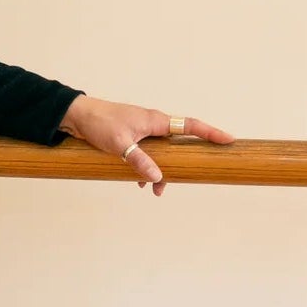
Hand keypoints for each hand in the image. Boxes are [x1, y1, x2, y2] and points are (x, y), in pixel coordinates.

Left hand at [57, 93, 234, 194]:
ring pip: (163, 153)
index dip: (211, 133)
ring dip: (162, 171)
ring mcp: (144, 132)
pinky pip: (148, 155)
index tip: (229, 140)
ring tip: (156, 190)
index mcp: (156, 121)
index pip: (190, 126)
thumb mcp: (120, 144)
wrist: (78, 116)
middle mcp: (153, 125)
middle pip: (179, 144)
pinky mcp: (133, 138)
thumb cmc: (100, 123)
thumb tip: (158, 177)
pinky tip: (140, 182)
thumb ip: (140, 161)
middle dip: (185, 162)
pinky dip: (147, 169)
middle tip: (193, 176)